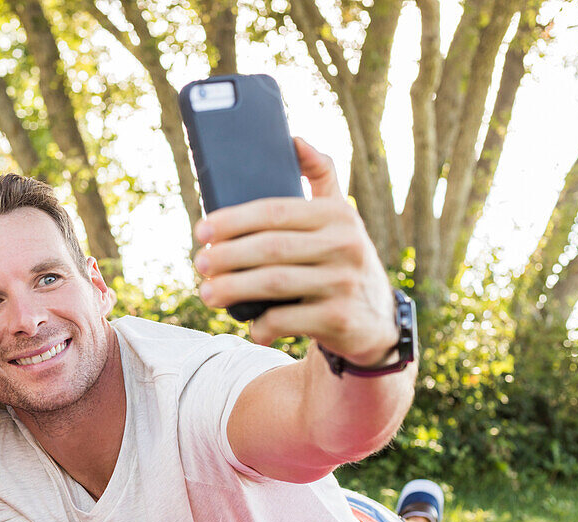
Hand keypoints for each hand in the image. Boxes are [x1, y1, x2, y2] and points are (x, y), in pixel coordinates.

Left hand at [193, 138, 397, 366]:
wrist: (377, 320)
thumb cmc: (342, 261)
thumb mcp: (340, 218)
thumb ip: (321, 178)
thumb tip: (293, 139)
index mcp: (338, 214)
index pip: (275, 211)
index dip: (232, 220)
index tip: (201, 230)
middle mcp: (345, 245)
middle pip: (270, 247)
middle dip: (227, 256)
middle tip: (199, 263)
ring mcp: (344, 283)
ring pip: (274, 283)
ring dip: (233, 289)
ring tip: (207, 294)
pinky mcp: (340, 319)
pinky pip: (287, 319)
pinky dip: (262, 324)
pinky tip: (249, 326)